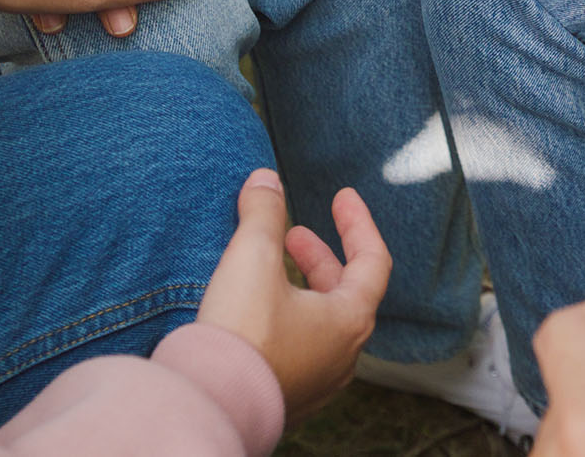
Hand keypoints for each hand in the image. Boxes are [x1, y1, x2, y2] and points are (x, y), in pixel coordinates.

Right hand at [199, 169, 391, 419]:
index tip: (342, 197)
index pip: (373, 260)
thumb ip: (264, 213)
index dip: (358, 223)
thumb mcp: (253, 257)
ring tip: (268, 271)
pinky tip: (256, 314)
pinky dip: (287, 320)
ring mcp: (318, 382)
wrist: (211, 404)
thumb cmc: (241, 333)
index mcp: (350, 320)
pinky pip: (300, 350)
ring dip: (301, 289)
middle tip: (291, 235)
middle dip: (320, 258)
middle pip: (345, 293)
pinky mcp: (289, 398)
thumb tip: (265, 179)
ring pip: (321, 324)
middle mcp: (343, 355)